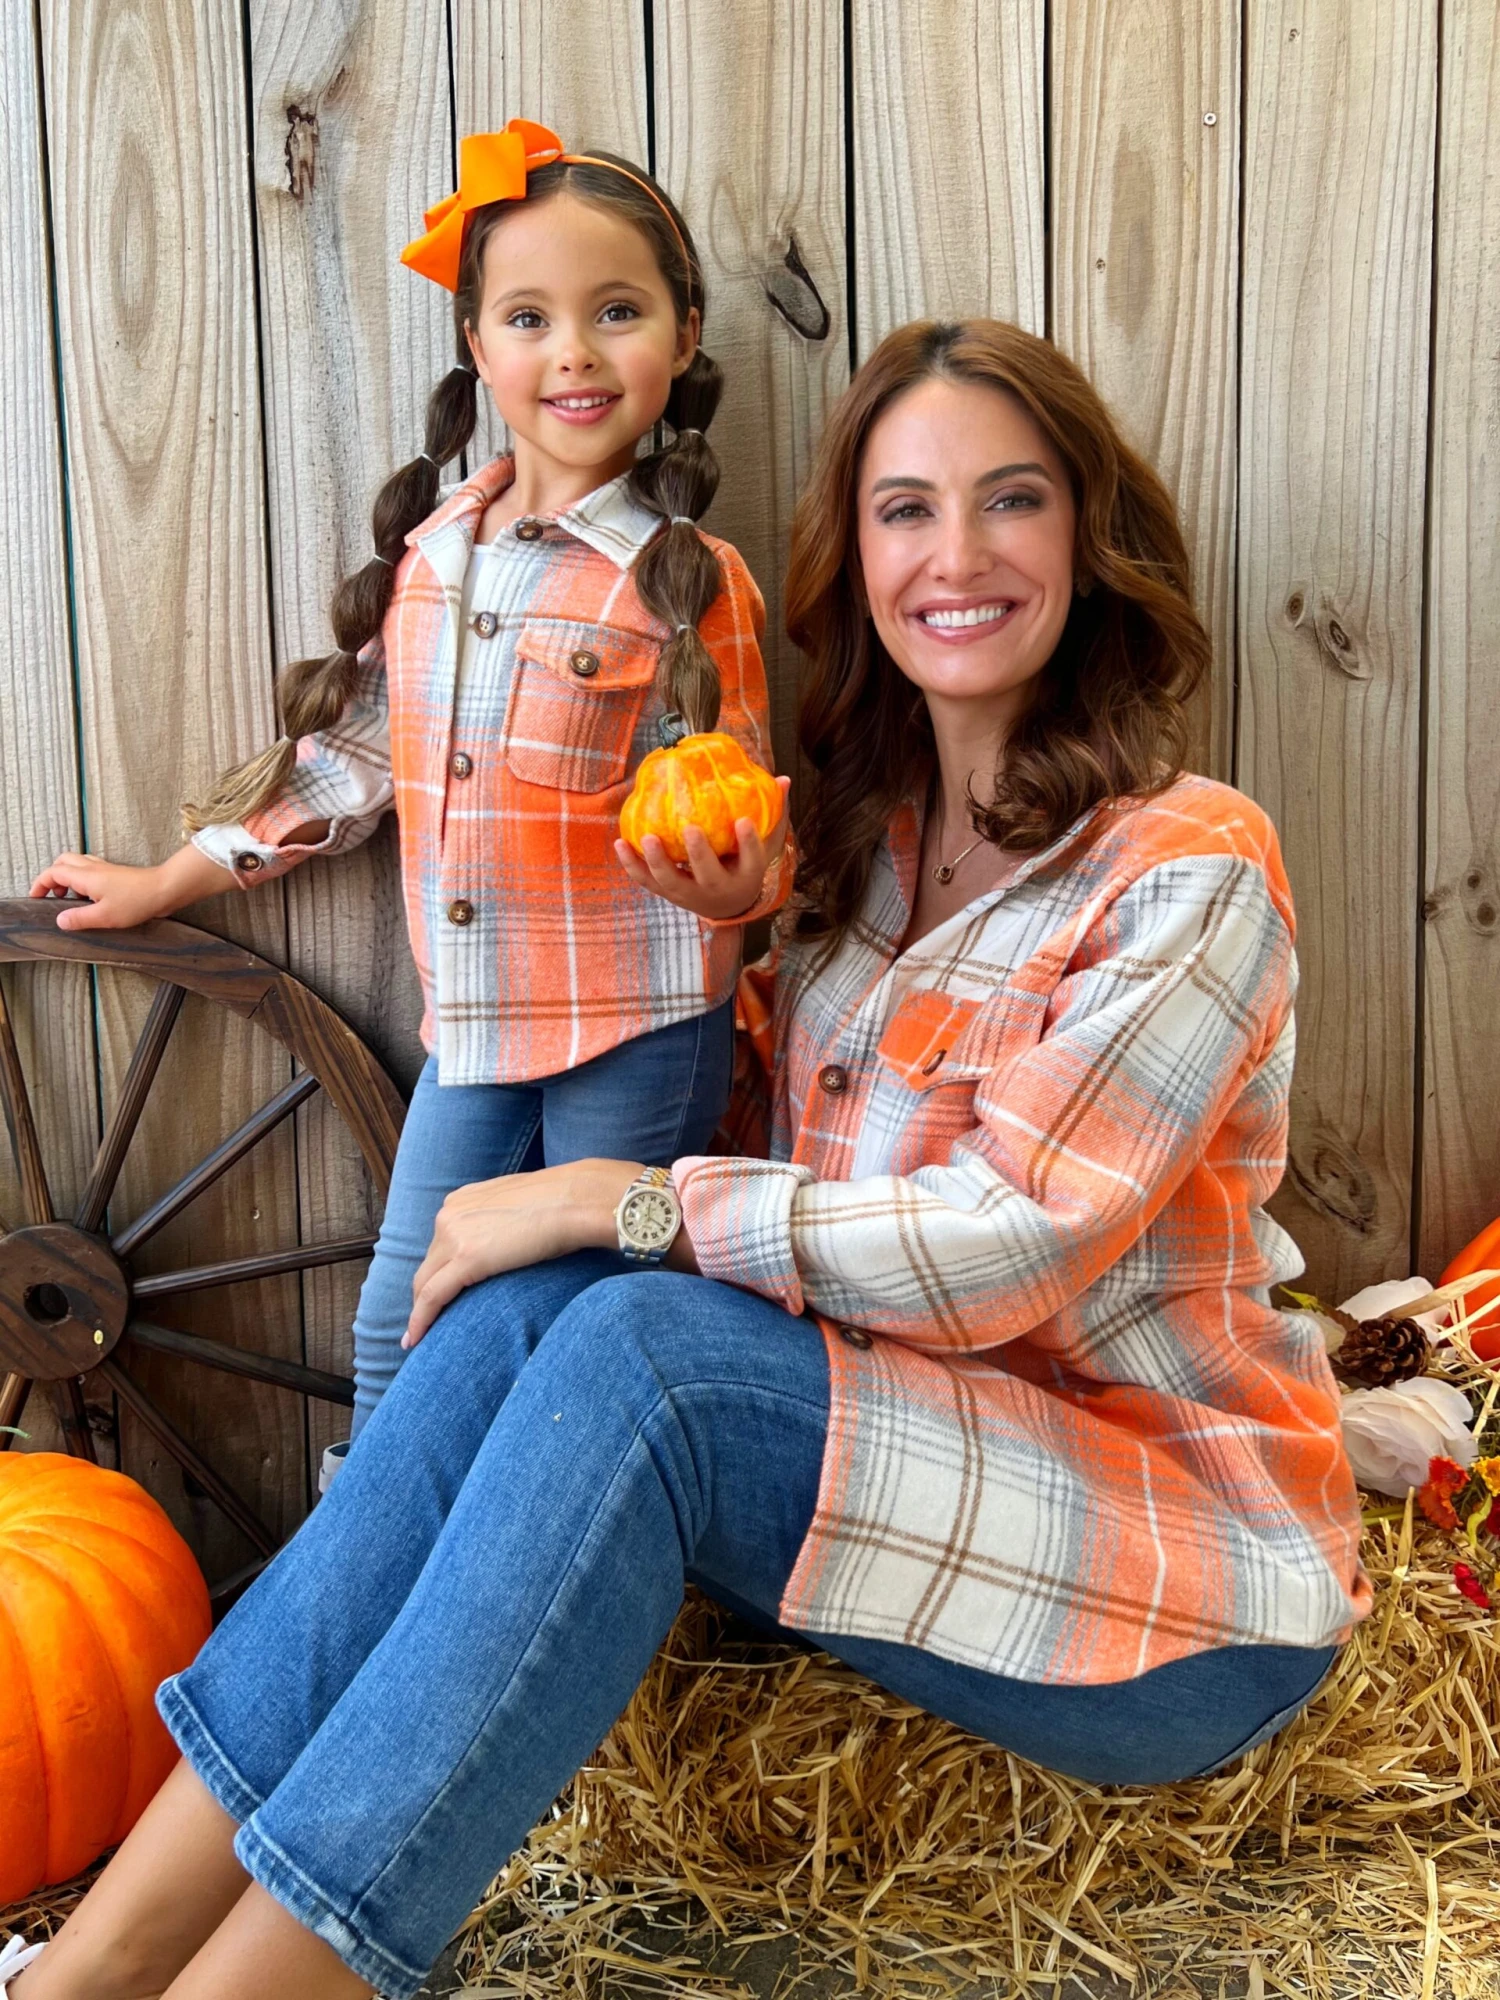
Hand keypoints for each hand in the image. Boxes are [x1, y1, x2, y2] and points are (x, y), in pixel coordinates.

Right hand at [28, 843, 230, 930]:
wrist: (166, 889)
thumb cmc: (138, 900)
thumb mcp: (105, 916)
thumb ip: (80, 918)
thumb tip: (60, 921)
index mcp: (85, 876)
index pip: (52, 872)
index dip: (40, 884)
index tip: (35, 897)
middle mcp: (93, 868)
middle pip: (62, 862)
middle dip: (52, 877)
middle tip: (52, 896)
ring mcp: (105, 869)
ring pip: (77, 864)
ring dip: (67, 877)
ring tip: (70, 898)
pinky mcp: (116, 874)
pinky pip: (91, 870)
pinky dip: (83, 879)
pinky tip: (90, 897)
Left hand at [404, 1158, 639, 1348]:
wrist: (578, 1200)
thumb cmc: (562, 1203)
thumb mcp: (518, 1206)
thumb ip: (498, 1221)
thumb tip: (503, 1243)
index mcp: (462, 1200)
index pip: (440, 1243)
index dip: (437, 1271)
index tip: (435, 1293)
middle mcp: (450, 1214)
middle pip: (429, 1264)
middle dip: (426, 1293)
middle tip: (426, 1322)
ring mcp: (454, 1235)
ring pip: (425, 1282)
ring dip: (422, 1310)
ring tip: (419, 1336)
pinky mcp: (466, 1259)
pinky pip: (431, 1296)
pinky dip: (420, 1320)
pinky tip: (414, 1340)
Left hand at [614, 776, 790, 919]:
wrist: (727, 904)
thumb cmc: (745, 864)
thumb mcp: (765, 844)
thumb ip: (774, 815)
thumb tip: (783, 779)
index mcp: (746, 877)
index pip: (752, 861)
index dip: (749, 843)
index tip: (743, 821)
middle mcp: (718, 890)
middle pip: (709, 876)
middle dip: (699, 854)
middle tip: (690, 828)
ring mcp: (690, 895)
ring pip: (672, 883)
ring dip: (658, 862)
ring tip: (646, 838)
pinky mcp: (668, 894)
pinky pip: (648, 882)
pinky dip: (632, 865)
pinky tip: (620, 842)